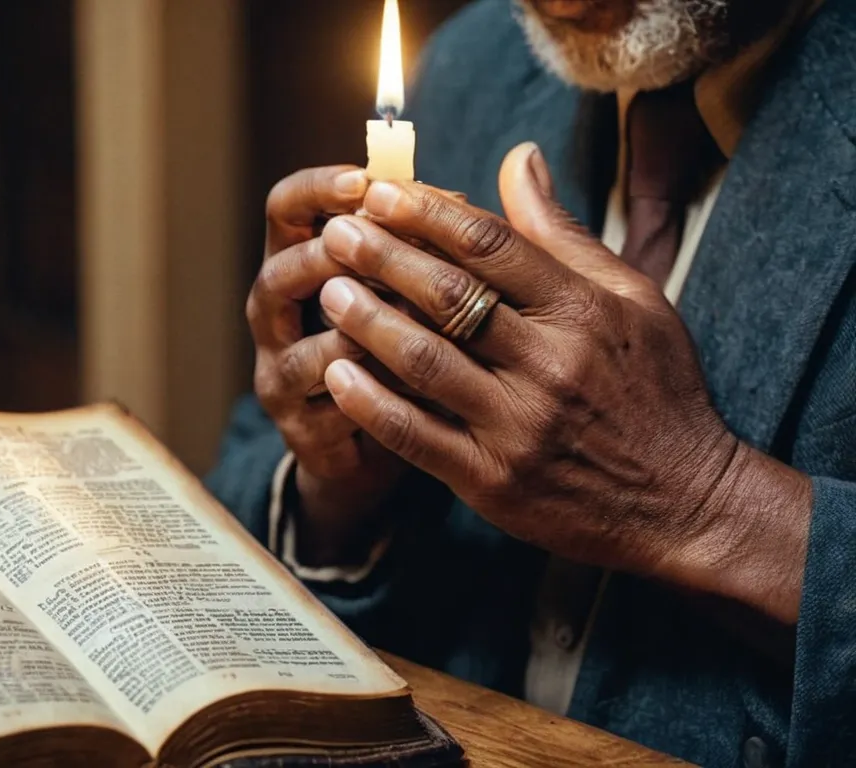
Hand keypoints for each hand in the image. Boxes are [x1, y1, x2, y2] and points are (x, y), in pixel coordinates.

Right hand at [249, 165, 408, 564]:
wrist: (397, 443)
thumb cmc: (405, 344)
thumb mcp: (411, 285)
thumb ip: (423, 242)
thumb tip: (462, 199)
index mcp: (297, 261)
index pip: (286, 208)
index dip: (318, 191)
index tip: (365, 181)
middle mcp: (275, 316)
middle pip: (282, 272)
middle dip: (335, 257)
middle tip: (382, 245)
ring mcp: (281, 375)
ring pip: (309, 345)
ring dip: (364, 328)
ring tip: (414, 314)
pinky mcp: (303, 430)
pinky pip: (337, 405)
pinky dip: (379, 389)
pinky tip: (423, 379)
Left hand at [315, 143, 809, 620]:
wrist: (684, 503)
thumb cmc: (655, 389)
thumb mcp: (630, 299)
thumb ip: (562, 233)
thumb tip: (518, 158)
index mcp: (583, 310)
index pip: (491, 245)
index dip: (428, 213)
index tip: (380, 190)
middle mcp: (550, 363)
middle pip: (449, 296)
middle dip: (383, 256)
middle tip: (335, 232)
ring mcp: (518, 425)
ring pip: (424, 360)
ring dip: (367, 320)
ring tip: (328, 289)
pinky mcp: (492, 479)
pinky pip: (415, 434)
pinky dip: (369, 402)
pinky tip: (334, 371)